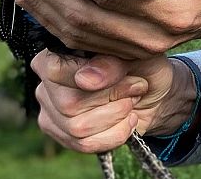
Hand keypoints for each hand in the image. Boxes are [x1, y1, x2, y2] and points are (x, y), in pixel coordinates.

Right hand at [31, 49, 197, 152]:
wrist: (154, 95)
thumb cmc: (142, 67)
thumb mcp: (135, 55)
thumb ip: (110, 62)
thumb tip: (85, 80)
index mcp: (57, 55)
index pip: (57, 70)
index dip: (96, 75)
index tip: (126, 73)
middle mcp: (46, 85)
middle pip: (69, 103)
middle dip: (113, 98)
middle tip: (136, 87)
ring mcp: (51, 113)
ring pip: (77, 127)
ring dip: (116, 115)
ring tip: (132, 102)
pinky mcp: (63, 136)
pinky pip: (85, 144)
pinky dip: (116, 134)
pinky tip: (129, 120)